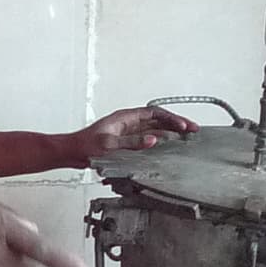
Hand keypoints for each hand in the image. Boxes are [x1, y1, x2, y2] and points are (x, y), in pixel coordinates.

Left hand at [66, 105, 197, 161]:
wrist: (71, 153)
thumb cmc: (84, 146)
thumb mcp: (108, 144)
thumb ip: (131, 142)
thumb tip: (152, 140)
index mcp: (125, 117)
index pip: (155, 114)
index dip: (172, 119)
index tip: (185, 126)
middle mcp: (129, 123)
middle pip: (159, 120)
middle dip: (177, 123)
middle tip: (194, 130)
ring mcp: (128, 132)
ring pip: (156, 129)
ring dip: (171, 132)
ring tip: (187, 137)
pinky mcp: (126, 142)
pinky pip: (148, 139)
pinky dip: (161, 141)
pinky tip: (169, 146)